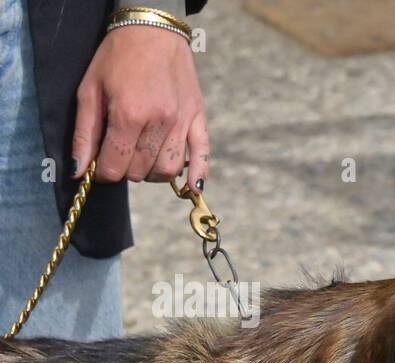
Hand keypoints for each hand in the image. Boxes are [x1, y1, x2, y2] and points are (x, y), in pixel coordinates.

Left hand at [71, 25, 208, 189]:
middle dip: (125, 169)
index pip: (115, 165)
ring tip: (143, 158)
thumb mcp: (90, 90)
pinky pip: (202, 156)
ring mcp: (181, 123)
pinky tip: (192, 187)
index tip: (99, 165)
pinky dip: (196, 176)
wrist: (153, 31)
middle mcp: (158, 122)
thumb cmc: (117, 58)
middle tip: (118, 154)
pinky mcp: (198, 120)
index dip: (102, 172)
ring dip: (152, 172)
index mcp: (128, 114)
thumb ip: (85, 133)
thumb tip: (79, 171)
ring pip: (167, 169)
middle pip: (140, 170)